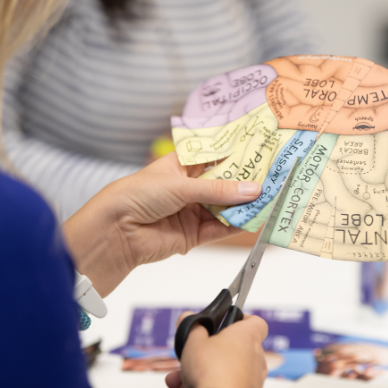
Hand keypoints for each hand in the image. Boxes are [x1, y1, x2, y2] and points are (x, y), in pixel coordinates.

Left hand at [62, 153, 260, 295]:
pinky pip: (220, 229)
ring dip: (244, 205)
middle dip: (246, 183)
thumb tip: (252, 189)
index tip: (261, 153)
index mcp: (182, 166)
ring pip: (225, 207)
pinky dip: (236, 225)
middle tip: (272, 178)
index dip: (237, 157)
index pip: (216, 159)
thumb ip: (218, 190)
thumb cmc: (137, 195)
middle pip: (224, 185)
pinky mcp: (193, 235)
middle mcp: (189, 188)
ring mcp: (192, 212)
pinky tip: (253, 219)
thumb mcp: (181, 185)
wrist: (116, 231)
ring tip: (269, 199)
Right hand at [165, 312, 267, 387]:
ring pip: (225, 371)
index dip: (241, 320)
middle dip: (207, 355)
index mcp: (247, 336)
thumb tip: (189, 318)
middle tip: (191, 357)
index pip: (255, 321)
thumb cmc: (212, 372)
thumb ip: (192, 327)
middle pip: (232, 350)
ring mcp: (254, 380)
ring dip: (203, 374)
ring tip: (181, 380)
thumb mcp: (193, 341)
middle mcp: (256, 357)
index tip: (225, 323)